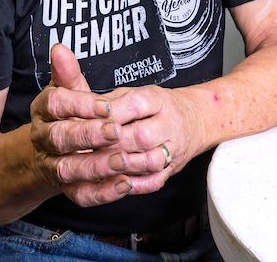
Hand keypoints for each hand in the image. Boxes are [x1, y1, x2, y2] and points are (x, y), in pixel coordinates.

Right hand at [29, 45, 131, 207]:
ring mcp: (52, 166)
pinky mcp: (67, 190)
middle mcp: (42, 140)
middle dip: (88, 135)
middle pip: (59, 138)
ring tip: (124, 160)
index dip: (79, 104)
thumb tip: (60, 47)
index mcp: (42, 111)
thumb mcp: (68, 92)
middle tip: (116, 131)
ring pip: (68, 169)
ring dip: (96, 166)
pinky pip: (81, 195)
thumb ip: (67, 73)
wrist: (54, 153)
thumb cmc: (68, 116)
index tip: (106, 105)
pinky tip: (126, 183)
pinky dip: (103, 192)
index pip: (55, 104)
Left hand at [92, 84, 206, 196]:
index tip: (91, 117)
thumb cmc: (155, 106)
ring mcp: (173, 149)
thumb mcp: (134, 92)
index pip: (135, 105)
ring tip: (101, 165)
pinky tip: (117, 182)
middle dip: (113, 143)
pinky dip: (136, 185)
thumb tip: (82, 106)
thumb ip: (109, 100)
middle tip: (89, 146)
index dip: (113, 113)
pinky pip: (155, 181)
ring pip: (151, 161)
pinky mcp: (172, 169)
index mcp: (158, 100)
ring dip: (124, 165)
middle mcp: (169, 124)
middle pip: (142, 136)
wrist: (195, 118)